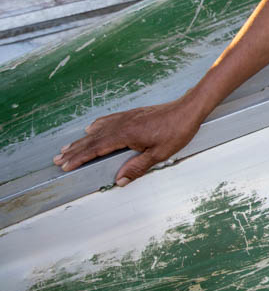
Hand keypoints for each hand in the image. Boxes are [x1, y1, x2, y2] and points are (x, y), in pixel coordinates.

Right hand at [53, 99, 203, 186]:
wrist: (188, 109)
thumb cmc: (177, 131)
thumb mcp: (159, 154)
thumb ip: (137, 167)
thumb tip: (119, 181)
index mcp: (126, 135)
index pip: (96, 148)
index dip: (79, 158)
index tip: (65, 165)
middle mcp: (122, 124)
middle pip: (93, 139)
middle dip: (75, 150)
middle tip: (58, 158)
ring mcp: (127, 117)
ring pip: (98, 129)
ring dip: (82, 139)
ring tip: (68, 146)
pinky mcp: (133, 114)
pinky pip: (109, 120)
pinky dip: (97, 126)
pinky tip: (92, 128)